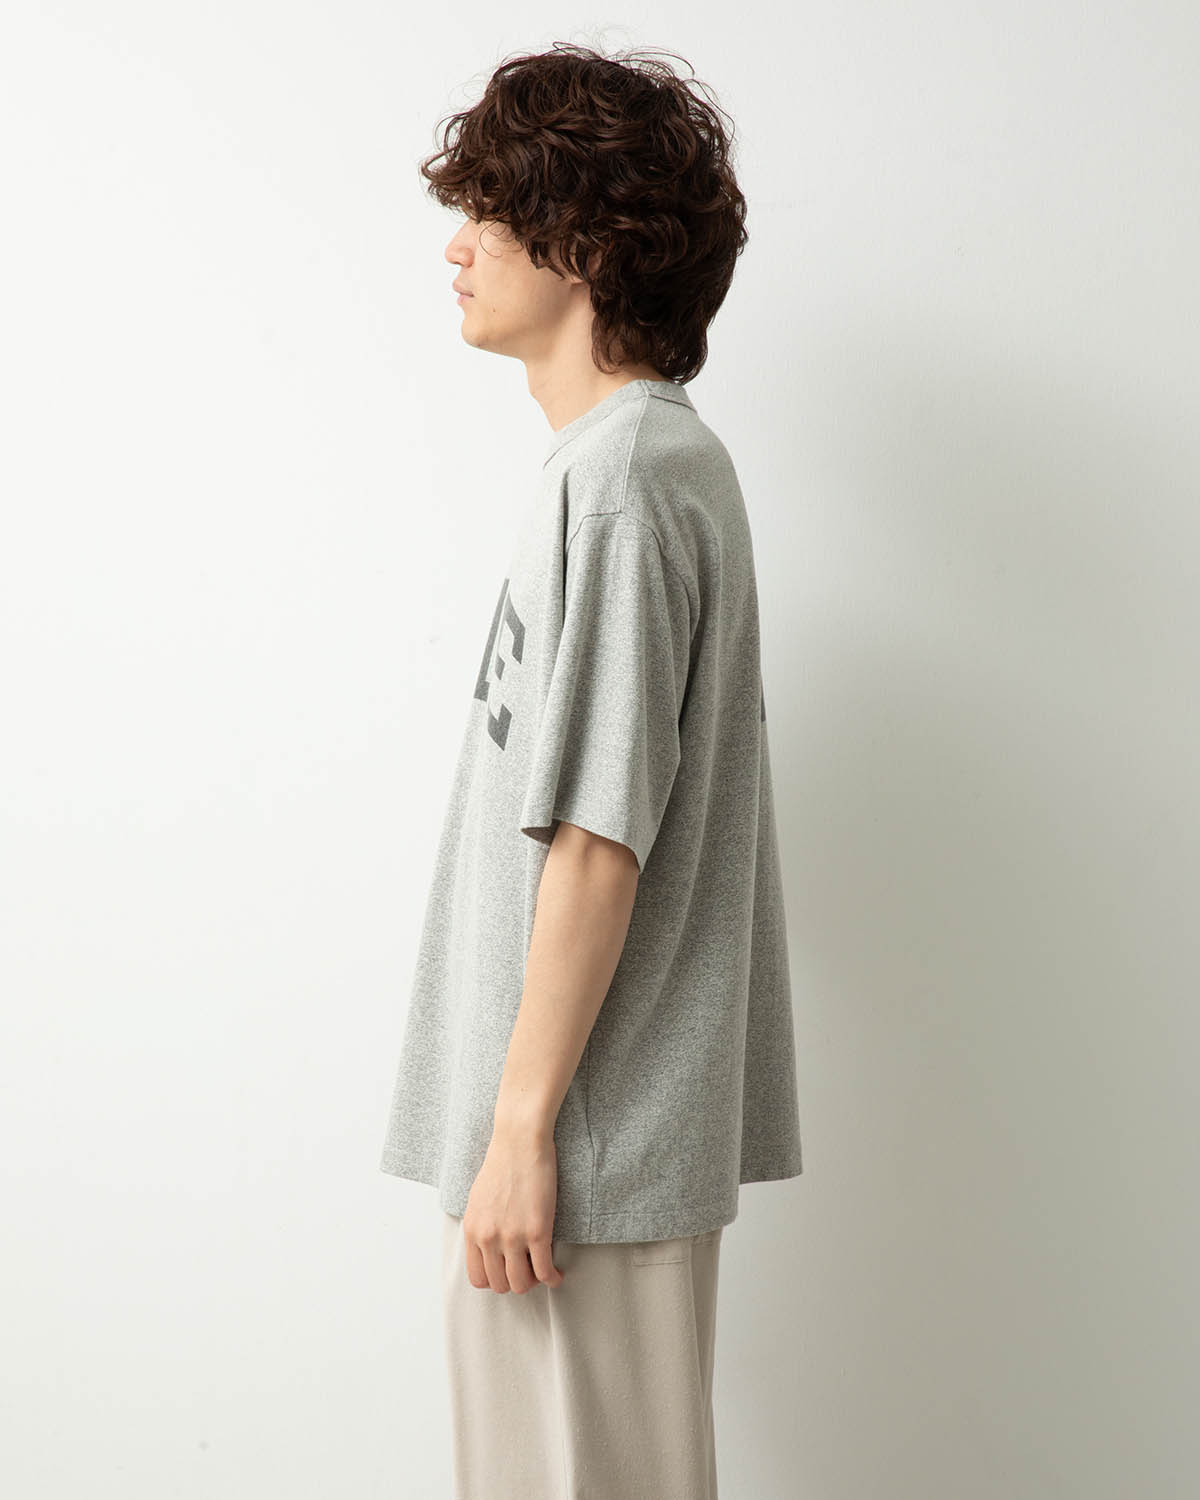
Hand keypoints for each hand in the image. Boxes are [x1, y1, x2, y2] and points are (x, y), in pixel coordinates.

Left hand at [462, 1121, 565, 1293]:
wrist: (520, 1141)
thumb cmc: (502, 1163)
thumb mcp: (477, 1199)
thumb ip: (480, 1226)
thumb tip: (488, 1246)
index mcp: (472, 1230)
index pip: (478, 1278)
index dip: (496, 1280)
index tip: (509, 1272)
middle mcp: (488, 1238)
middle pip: (499, 1285)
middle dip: (516, 1282)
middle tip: (529, 1270)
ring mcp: (512, 1237)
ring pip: (521, 1284)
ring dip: (534, 1282)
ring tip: (543, 1270)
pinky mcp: (537, 1231)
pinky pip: (544, 1271)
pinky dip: (553, 1279)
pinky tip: (558, 1274)